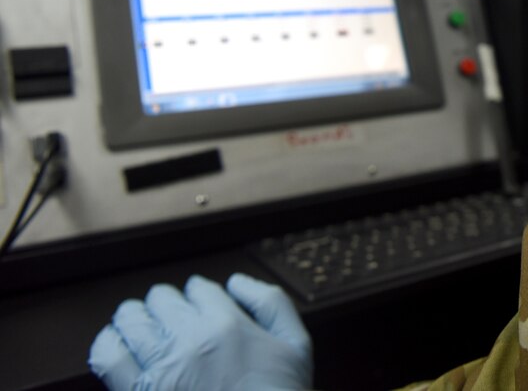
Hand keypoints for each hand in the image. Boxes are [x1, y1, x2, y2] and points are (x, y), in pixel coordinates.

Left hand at [88, 273, 312, 390]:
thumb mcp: (296, 346)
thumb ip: (272, 303)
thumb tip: (236, 281)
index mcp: (229, 324)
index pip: (199, 289)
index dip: (198, 294)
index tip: (198, 305)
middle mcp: (192, 340)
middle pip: (162, 299)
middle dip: (166, 304)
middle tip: (170, 318)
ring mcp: (161, 367)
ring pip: (131, 318)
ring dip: (135, 318)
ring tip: (140, 326)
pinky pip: (108, 354)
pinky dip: (108, 343)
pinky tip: (117, 345)